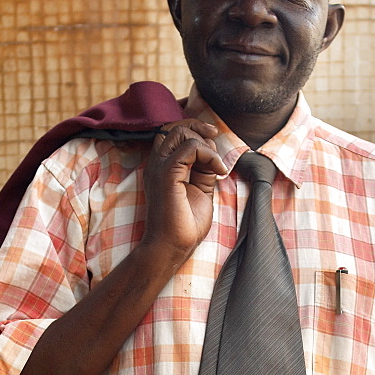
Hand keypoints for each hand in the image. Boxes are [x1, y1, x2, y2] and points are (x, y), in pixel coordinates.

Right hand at [141, 118, 227, 260]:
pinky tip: (218, 172)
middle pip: (175, 127)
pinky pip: (190, 148)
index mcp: (162, 167)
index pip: (173, 134)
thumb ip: (204, 171)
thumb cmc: (184, 226)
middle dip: (200, 129)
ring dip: (206, 144)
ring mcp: (159, 168)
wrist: (171, 247)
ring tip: (216, 166)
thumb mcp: (200, 191)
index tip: (213, 143)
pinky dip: (209, 155)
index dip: (194, 131)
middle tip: (216, 146)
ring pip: (181, 132)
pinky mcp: (167, 174)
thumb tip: (212, 155)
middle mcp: (157, 164)